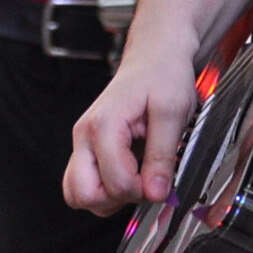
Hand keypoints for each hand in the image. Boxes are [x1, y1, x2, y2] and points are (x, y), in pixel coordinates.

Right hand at [65, 35, 198, 213]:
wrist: (155, 54)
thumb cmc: (162, 74)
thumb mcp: (172, 112)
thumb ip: (162, 155)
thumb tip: (155, 193)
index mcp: (103, 126)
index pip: (115, 183)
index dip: (143, 190)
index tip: (161, 178)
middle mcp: (85, 135)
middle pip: (84, 195)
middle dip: (118, 199)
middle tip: (144, 182)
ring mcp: (83, 142)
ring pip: (79, 194)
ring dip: (109, 197)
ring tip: (136, 177)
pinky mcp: (88, 147)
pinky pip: (85, 183)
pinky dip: (104, 189)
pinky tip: (128, 173)